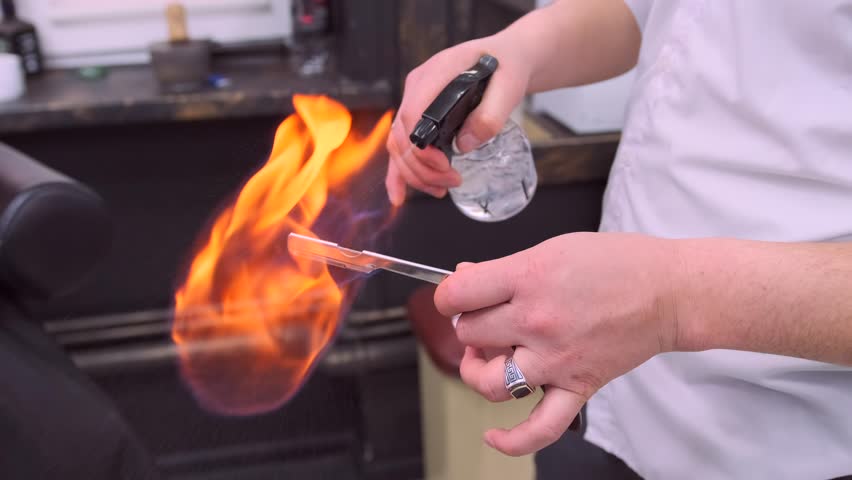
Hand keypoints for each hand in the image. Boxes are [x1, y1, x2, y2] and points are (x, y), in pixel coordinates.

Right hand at [386, 34, 530, 205]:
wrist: (507, 58)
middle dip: (422, 167)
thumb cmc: (507, 67)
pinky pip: (401, 146)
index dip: (422, 146)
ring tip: (441, 190)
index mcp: (437, 72)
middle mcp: (418, 86)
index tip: (445, 164)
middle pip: (402, 135)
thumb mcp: (510, 86)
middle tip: (452, 182)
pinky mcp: (418, 115)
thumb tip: (464, 145)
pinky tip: (399, 196)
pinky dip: (398, 173)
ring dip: (415, 174)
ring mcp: (415, 100)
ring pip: (399, 145)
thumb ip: (490, 115)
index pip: (413, 113)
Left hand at [434, 232, 681, 455]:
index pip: (458, 294)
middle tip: (485, 315)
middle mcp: (538, 321)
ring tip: (486, 355)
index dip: (447, 294)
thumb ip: (504, 268)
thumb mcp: (552, 248)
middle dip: (470, 323)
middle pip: (470, 334)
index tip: (454, 295)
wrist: (668, 291)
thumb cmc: (616, 263)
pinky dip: (512, 440)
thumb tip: (463, 277)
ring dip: (478, 369)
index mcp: (530, 278)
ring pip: (489, 381)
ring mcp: (556, 359)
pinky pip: (540, 427)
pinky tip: (493, 436)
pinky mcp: (577, 387)